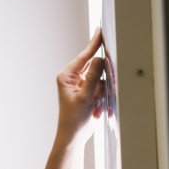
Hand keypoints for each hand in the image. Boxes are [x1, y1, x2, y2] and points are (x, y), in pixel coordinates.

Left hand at [55, 28, 105, 143]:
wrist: (73, 136)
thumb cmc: (74, 119)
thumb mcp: (85, 97)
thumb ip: (93, 77)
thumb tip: (99, 59)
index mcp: (67, 76)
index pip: (83, 56)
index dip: (93, 44)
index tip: (100, 31)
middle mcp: (72, 78)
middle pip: (93, 67)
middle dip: (100, 80)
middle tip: (100, 89)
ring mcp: (80, 85)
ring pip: (98, 79)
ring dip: (100, 92)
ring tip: (96, 106)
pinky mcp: (86, 93)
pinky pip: (99, 88)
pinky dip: (101, 97)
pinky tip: (97, 109)